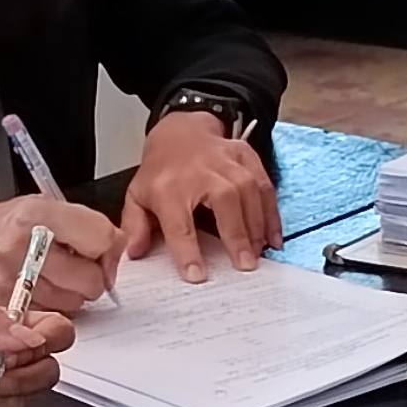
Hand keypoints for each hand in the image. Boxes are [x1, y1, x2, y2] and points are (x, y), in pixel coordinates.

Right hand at [0, 194, 125, 313]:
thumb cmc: (2, 227)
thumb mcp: (45, 208)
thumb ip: (87, 224)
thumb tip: (119, 247)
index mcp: (39, 214)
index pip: (101, 238)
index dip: (109, 249)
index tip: (102, 253)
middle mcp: (25, 246)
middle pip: (90, 280)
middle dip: (91, 278)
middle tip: (76, 268)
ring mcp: (14, 280)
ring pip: (74, 305)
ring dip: (72, 296)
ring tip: (54, 278)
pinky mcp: (6, 308)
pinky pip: (50, 319)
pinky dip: (52, 310)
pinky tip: (40, 292)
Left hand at [123, 117, 274, 280]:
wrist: (180, 131)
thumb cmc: (162, 172)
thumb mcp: (138, 197)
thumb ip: (135, 226)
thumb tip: (134, 253)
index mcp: (169, 188)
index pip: (178, 223)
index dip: (187, 250)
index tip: (197, 275)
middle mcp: (200, 172)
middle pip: (223, 202)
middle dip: (236, 235)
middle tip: (246, 265)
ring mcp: (226, 161)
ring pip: (248, 191)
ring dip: (257, 225)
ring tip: (260, 253)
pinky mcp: (246, 157)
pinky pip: (264, 185)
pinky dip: (272, 212)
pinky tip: (273, 237)